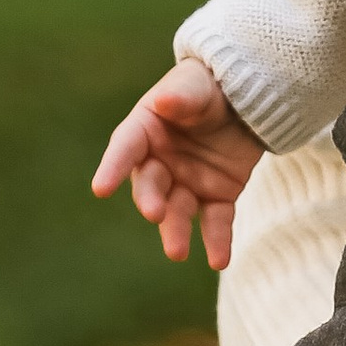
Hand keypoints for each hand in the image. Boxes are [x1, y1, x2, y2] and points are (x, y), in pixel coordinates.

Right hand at [91, 56, 262, 267]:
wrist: (245, 97)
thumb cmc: (209, 86)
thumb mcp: (197, 85)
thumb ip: (183, 97)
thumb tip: (164, 101)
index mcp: (145, 130)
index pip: (124, 149)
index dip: (112, 168)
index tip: (100, 189)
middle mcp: (160, 162)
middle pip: (150, 186)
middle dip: (151, 200)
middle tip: (155, 213)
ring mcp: (187, 183)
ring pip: (178, 211)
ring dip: (176, 231)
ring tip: (178, 252)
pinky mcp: (217, 197)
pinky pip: (215, 221)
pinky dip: (217, 240)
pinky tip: (219, 259)